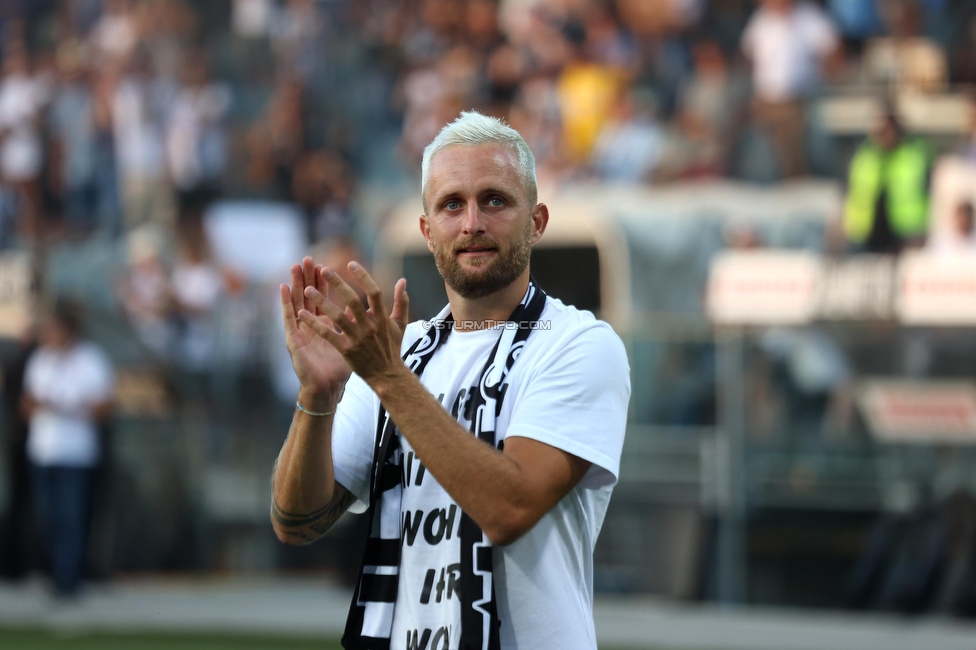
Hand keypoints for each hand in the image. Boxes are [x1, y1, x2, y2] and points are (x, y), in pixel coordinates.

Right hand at [279, 257, 350, 409]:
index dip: (323, 283)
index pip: (323, 298)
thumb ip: (356, 323)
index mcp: (325, 324)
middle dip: (308, 277)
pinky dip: (285, 303)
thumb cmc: (340, 368)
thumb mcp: (351, 341)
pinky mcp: (293, 339)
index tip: (325, 265)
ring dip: (296, 284)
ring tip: (295, 266)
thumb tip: (365, 307)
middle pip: (309, 296)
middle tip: (308, 258)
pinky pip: (288, 318)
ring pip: (297, 302)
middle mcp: (311, 325)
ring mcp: (300, 331)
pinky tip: (283, 288)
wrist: (328, 388)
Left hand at [298, 261, 408, 384]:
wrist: (387, 375)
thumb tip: (402, 281)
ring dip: (322, 302)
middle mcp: (370, 326)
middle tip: (323, 270)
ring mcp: (357, 338)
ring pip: (337, 317)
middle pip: (352, 301)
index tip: (351, 264)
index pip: (374, 292)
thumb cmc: (392, 347)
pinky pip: (328, 335)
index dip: (363, 277)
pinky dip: (314, 325)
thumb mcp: (400, 324)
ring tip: (308, 290)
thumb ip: (402, 301)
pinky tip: (301, 314)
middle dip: (338, 284)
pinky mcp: (346, 350)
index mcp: (383, 317)